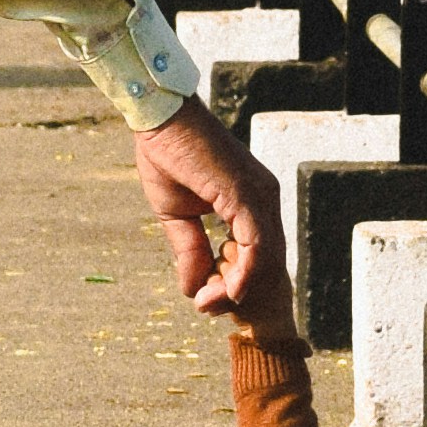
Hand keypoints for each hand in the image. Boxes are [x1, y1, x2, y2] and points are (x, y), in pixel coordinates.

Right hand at [131, 99, 287, 318]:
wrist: (160, 118)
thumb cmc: (168, 156)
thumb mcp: (177, 216)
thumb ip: (190, 251)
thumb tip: (192, 291)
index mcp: (252, 201)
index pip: (257, 255)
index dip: (234, 283)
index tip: (205, 299)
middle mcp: (265, 197)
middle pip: (267, 263)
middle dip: (235, 292)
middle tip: (206, 308)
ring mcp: (260, 195)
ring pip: (265, 259)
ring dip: (236, 289)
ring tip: (206, 303)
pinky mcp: (247, 194)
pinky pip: (255, 245)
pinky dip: (243, 274)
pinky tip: (223, 290)